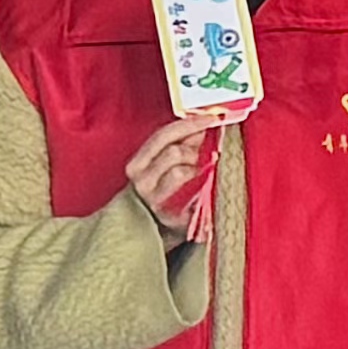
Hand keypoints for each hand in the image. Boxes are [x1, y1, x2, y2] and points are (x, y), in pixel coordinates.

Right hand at [124, 121, 217, 238]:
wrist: (150, 231)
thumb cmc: (160, 192)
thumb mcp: (165, 164)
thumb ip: (181, 145)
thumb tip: (200, 125)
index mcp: (137, 164)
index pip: (162, 136)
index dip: (188, 124)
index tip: (210, 117)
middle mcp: (140, 181)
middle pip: (172, 152)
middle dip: (192, 148)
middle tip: (202, 152)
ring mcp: (153, 200)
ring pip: (180, 172)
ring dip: (195, 169)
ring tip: (196, 175)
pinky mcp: (169, 217)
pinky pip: (193, 197)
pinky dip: (202, 191)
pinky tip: (202, 193)